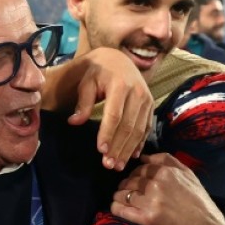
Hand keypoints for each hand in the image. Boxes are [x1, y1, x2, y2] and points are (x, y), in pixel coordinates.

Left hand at [66, 48, 152, 170]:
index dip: (108, 134)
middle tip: (109, 165)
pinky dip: (140, 142)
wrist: (117, 60)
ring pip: (139, 129)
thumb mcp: (86, 82)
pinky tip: (133, 155)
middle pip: (128, 126)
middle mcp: (138, 92)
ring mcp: (147, 99)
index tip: (101, 151)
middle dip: (119, 147)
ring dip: (129, 149)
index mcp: (120, 85)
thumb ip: (82, 103)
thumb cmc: (97, 72)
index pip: (114, 115)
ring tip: (118, 165)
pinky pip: (147, 127)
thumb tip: (73, 122)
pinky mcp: (151, 105)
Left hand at [111, 153, 224, 224]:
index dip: (135, 174)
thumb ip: (165, 160)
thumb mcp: (188, 174)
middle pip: (128, 181)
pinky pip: (120, 209)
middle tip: (129, 191)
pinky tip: (118, 208)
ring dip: (120, 196)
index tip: (136, 181)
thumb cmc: (197, 200)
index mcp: (166, 172)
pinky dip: (116, 207)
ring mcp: (150, 203)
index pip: (139, 168)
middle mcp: (156, 185)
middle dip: (126, 185)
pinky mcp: (146, 219)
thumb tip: (143, 156)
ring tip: (123, 200)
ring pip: (122, 194)